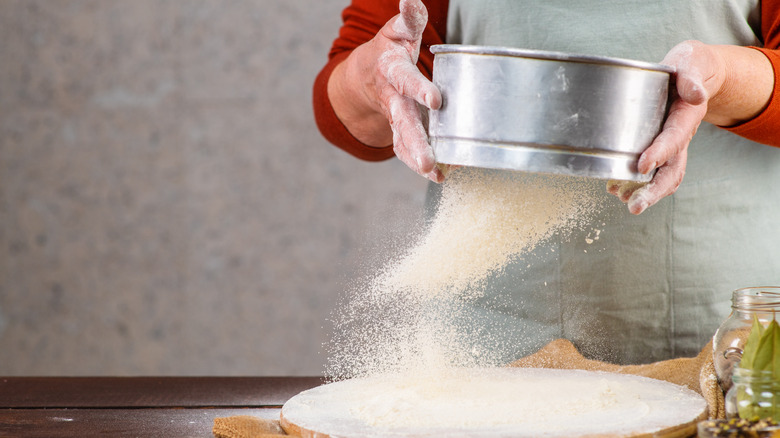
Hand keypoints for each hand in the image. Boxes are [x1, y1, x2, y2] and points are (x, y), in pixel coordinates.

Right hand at [329, 0, 444, 181]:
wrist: (365, 77)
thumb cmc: (391, 51)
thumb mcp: (397, 32)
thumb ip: (409, 18)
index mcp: (392, 72)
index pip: (406, 80)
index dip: (419, 89)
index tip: (436, 100)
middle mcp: (392, 98)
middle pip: (403, 121)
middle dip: (416, 140)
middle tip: (429, 160)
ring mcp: (394, 117)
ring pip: (404, 140)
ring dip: (417, 158)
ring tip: (434, 172)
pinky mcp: (399, 131)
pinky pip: (407, 150)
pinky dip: (420, 166)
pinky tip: (441, 177)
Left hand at [608, 40, 723, 213]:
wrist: (695, 72)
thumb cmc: (690, 66)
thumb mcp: (692, 63)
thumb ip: (691, 77)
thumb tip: (696, 94)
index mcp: (686, 118)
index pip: (673, 139)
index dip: (660, 153)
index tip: (642, 166)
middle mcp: (679, 137)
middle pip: (671, 171)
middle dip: (653, 191)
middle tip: (634, 207)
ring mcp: (669, 145)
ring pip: (660, 177)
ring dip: (642, 192)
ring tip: (621, 200)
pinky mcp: (656, 146)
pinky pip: (649, 172)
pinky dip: (633, 182)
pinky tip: (614, 188)